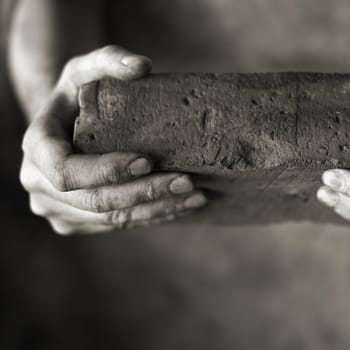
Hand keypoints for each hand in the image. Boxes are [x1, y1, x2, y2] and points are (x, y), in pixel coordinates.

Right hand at [20, 45, 205, 234]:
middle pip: (95, 202)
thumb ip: (110, 60)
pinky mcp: (77, 221)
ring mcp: (57, 209)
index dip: (107, 172)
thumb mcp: (88, 68)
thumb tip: (142, 65)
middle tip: (186, 182)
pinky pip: (116, 224)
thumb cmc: (78, 93)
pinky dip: (151, 216)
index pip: (66, 172)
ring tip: (194, 196)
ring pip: (110, 219)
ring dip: (156, 210)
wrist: (67, 125)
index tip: (147, 161)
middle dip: (144, 193)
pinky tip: (181, 206)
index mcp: (37, 148)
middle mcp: (38, 185)